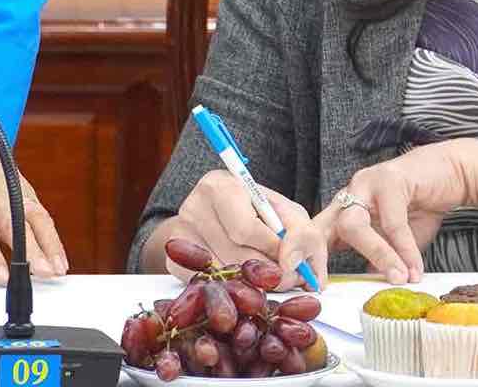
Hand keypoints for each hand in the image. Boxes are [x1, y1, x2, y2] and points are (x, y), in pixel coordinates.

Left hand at [0, 132, 68, 280]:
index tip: (3, 275)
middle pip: (14, 226)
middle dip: (32, 253)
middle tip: (45, 275)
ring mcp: (8, 187)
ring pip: (34, 217)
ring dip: (49, 243)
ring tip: (58, 268)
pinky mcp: (20, 183)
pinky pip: (39, 208)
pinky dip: (50, 230)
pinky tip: (56, 250)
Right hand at [146, 170, 311, 277]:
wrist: (218, 222)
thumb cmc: (259, 217)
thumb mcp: (288, 216)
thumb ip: (305, 237)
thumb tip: (297, 268)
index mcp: (222, 185)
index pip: (247, 229)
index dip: (276, 253)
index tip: (296, 269)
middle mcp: (194, 206)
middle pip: (234, 255)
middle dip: (268, 274)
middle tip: (287, 282)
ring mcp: (179, 234)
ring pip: (222, 275)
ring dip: (252, 286)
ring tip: (268, 282)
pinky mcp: (172, 260)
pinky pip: (205, 287)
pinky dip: (228, 293)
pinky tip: (242, 288)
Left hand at [280, 142, 474, 285]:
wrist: (452, 173)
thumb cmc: (422, 206)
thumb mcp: (396, 240)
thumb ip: (379, 258)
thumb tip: (367, 284)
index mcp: (346, 208)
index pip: (318, 234)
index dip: (312, 260)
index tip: (314, 286)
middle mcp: (350, 194)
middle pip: (324, 227)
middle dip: (317, 255)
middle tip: (322, 283)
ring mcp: (366, 184)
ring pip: (353, 225)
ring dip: (375, 255)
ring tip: (397, 279)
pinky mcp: (389, 178)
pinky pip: (392, 222)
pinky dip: (405, 248)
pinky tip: (416, 267)